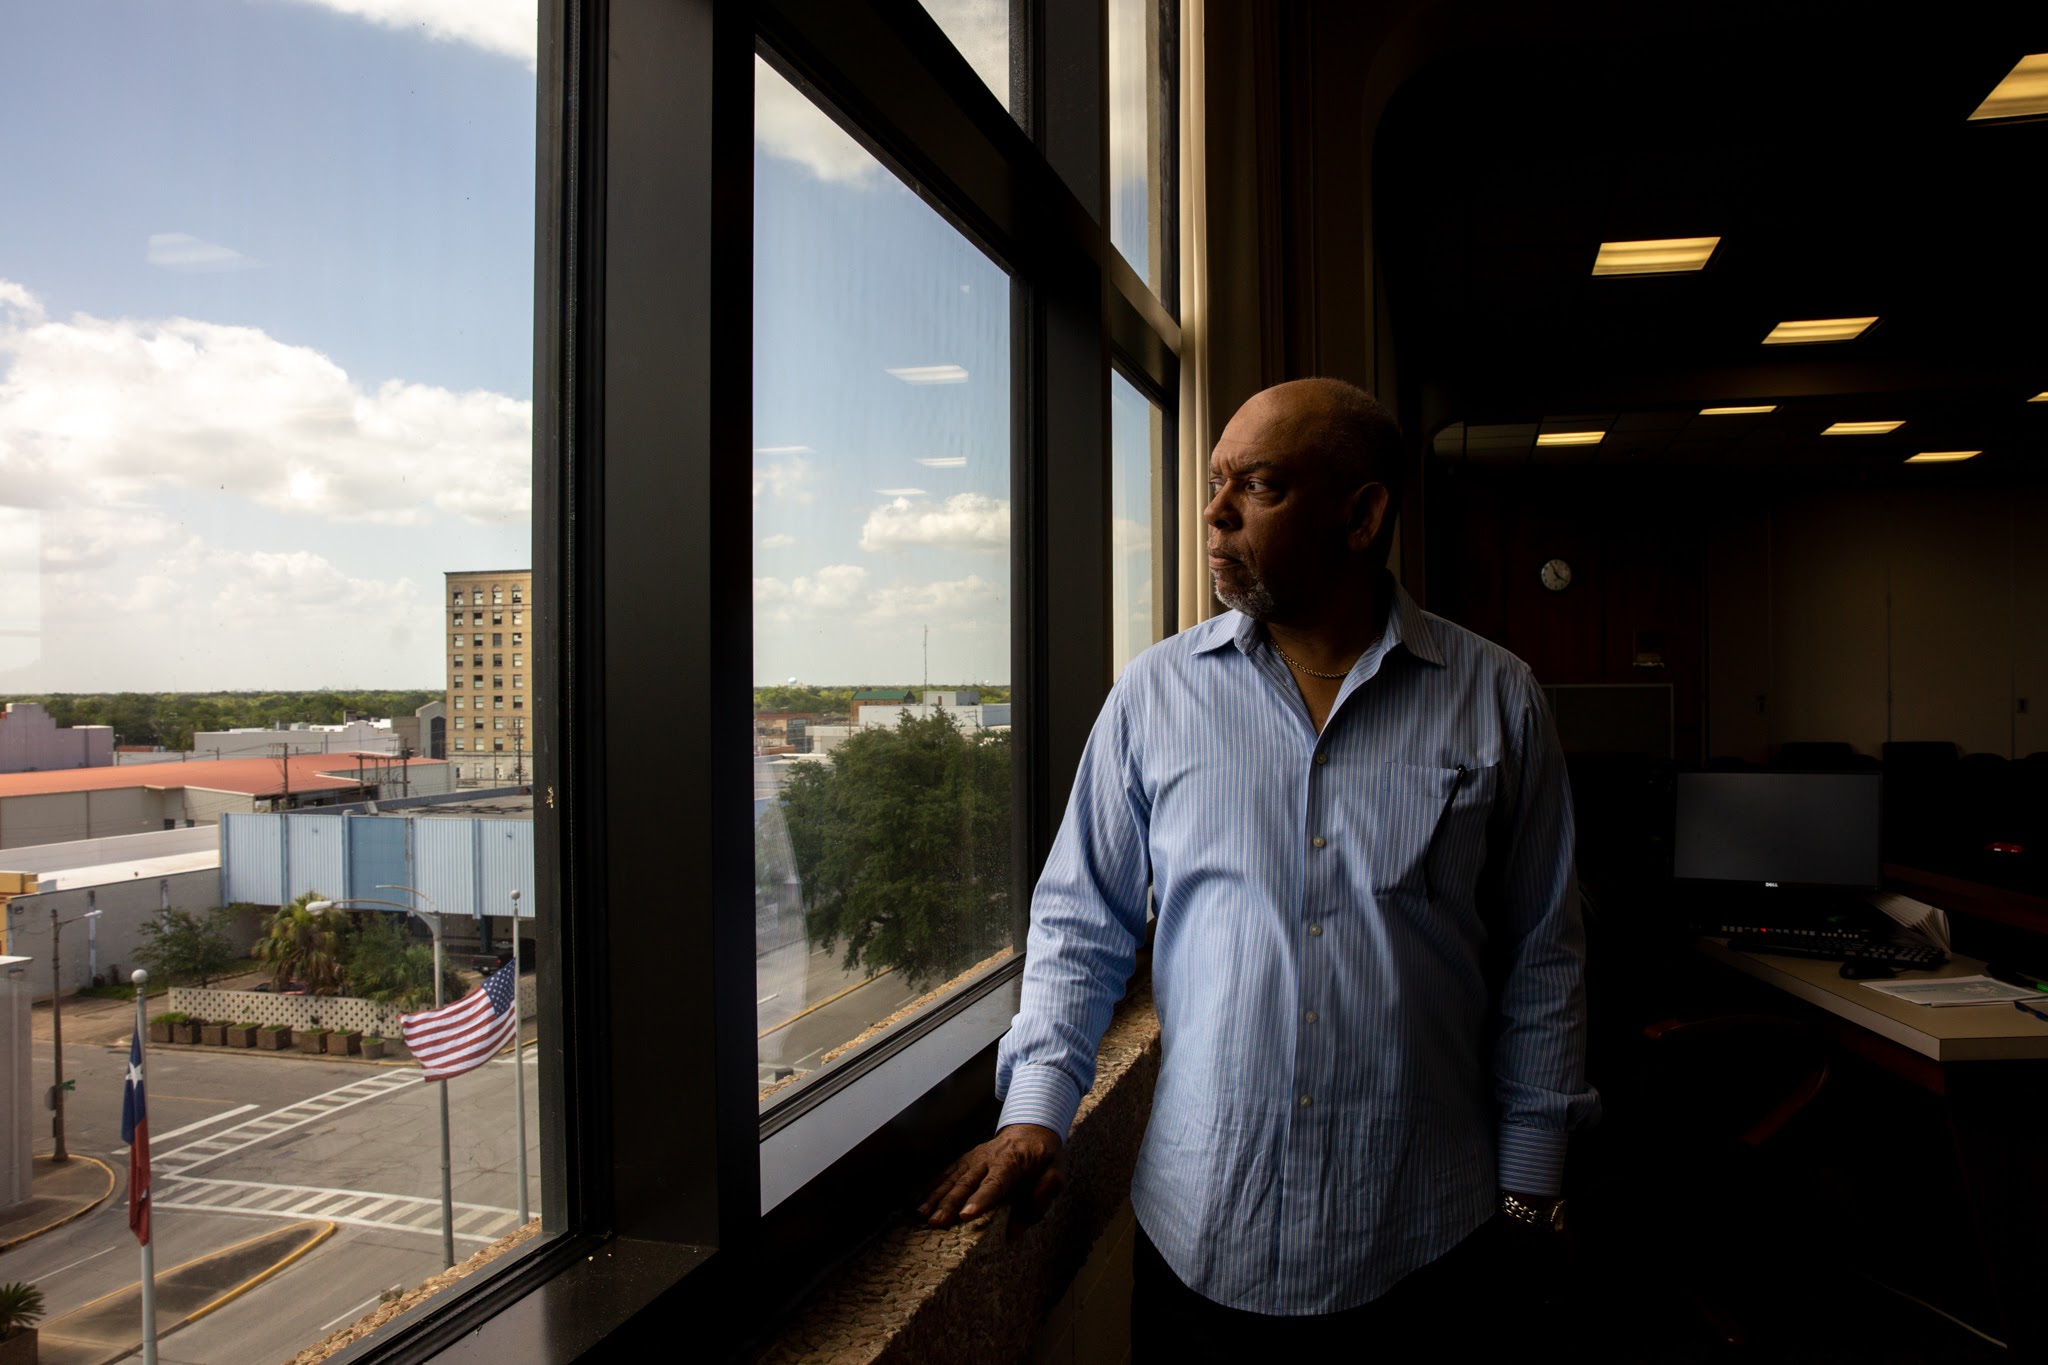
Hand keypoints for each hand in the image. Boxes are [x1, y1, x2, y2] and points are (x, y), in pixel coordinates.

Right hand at [917, 1123, 1065, 1227]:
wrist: (1032, 1128)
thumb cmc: (1044, 1156)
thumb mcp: (1055, 1176)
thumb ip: (1038, 1201)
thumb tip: (1015, 1233)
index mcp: (1013, 1162)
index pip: (996, 1183)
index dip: (981, 1199)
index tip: (966, 1215)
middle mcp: (989, 1158)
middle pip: (967, 1182)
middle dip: (950, 1203)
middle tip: (936, 1223)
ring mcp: (974, 1158)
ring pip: (952, 1178)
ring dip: (935, 1196)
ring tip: (921, 1214)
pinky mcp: (966, 1159)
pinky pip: (946, 1173)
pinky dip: (930, 1186)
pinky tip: (916, 1199)